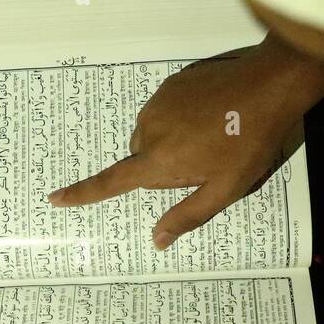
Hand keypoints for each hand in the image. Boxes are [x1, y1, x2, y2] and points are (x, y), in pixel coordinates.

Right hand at [47, 33, 323, 248]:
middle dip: (165, 166)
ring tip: (215, 137)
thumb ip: (188, 215)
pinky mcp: (172, 83)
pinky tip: (213, 116)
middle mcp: (150, 129)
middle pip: (142, 158)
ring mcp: (160, 102)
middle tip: (208, 161)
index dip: (82, 194)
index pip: (112, 182)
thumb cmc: (250, 144)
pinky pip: (166, 109)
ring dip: (174, 141)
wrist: (267, 86)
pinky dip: (182, 118)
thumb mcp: (226, 189)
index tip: (55, 199)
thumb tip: (156, 240)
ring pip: (154, 133)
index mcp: (159, 159)